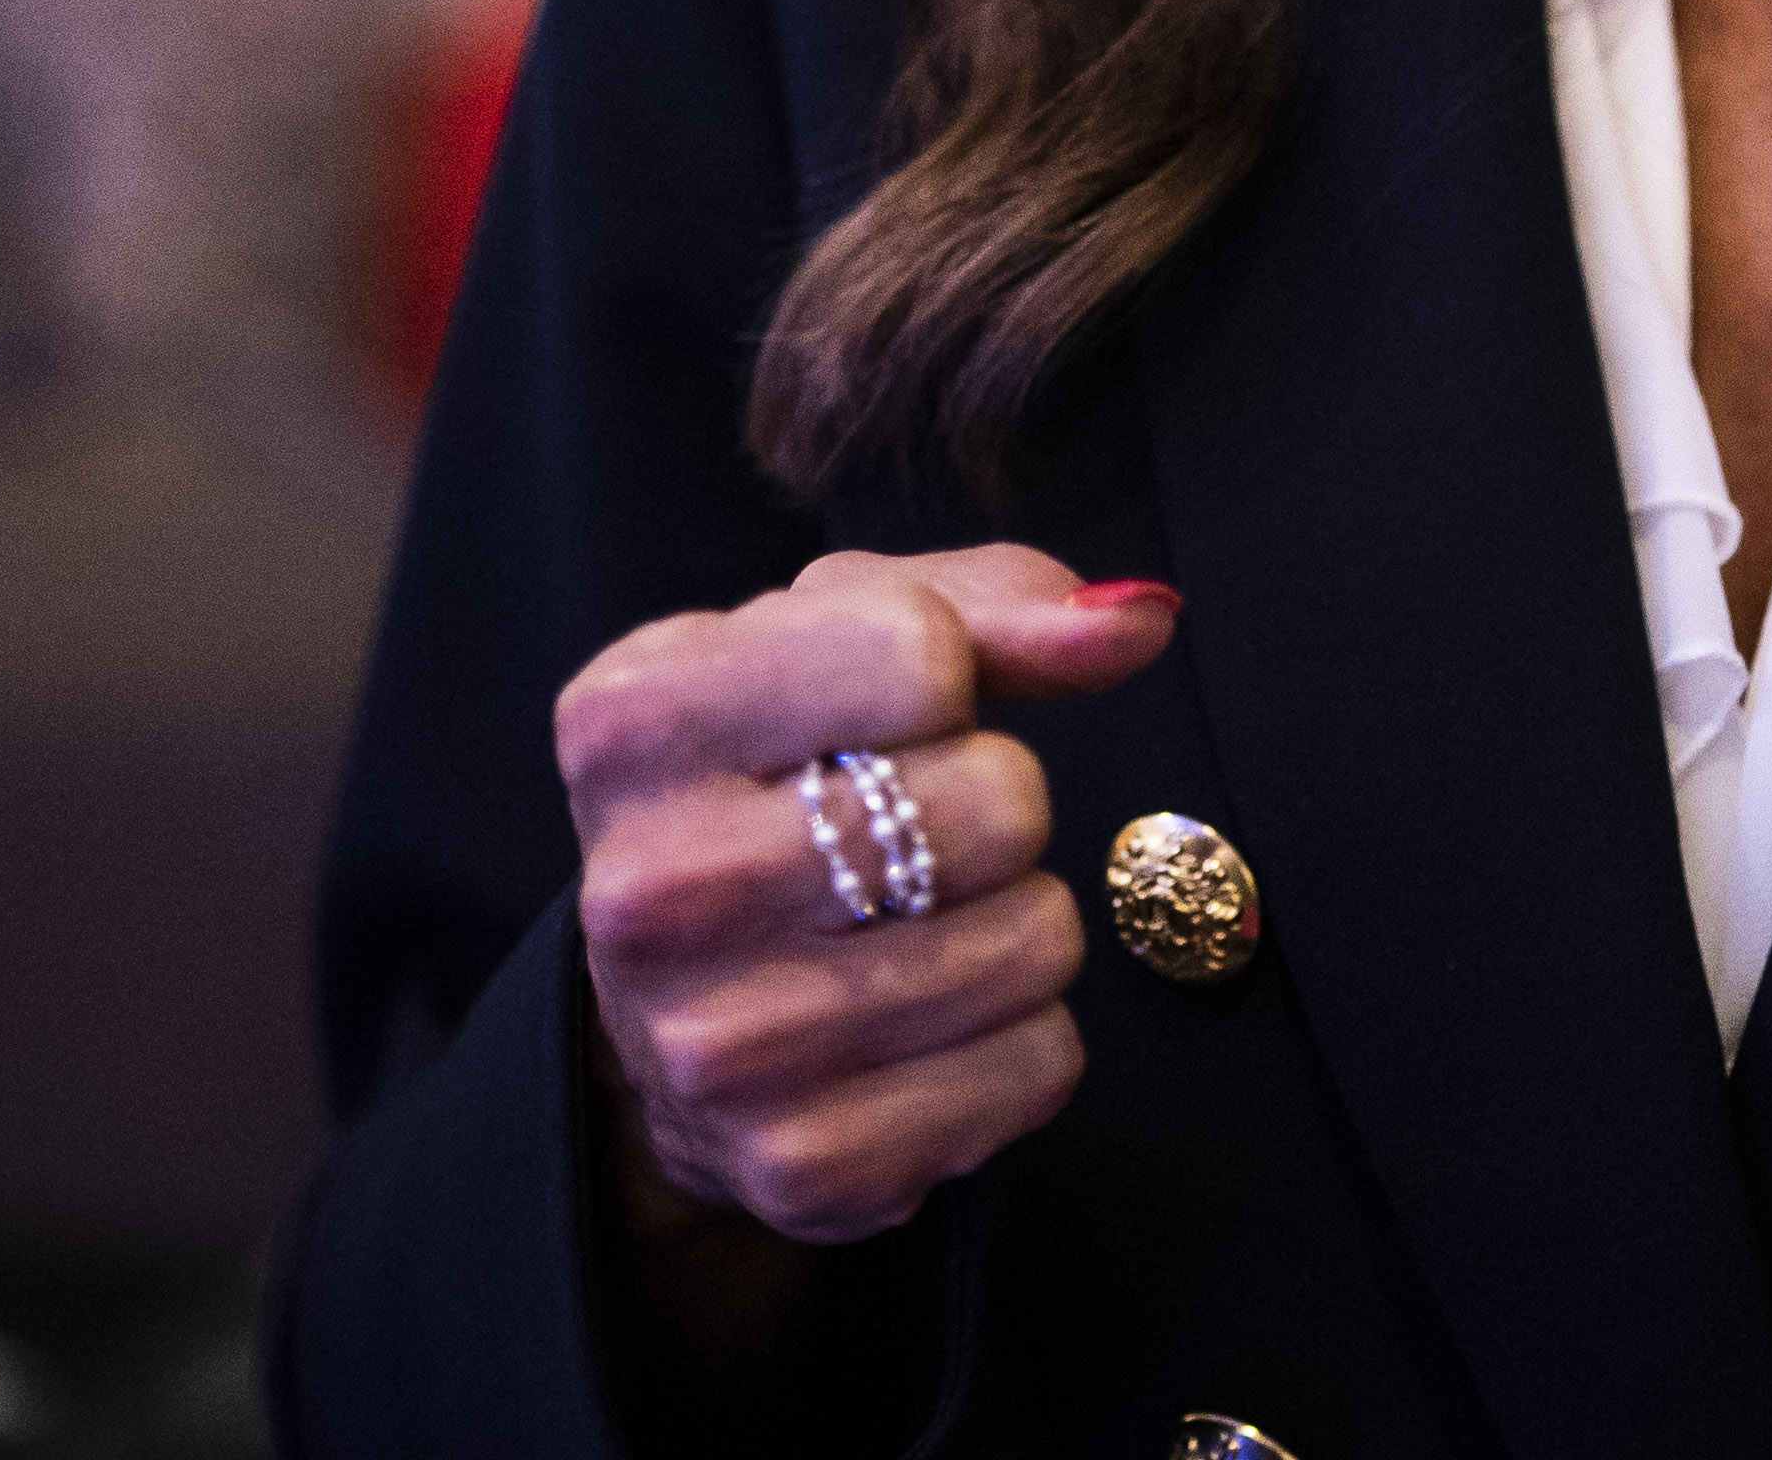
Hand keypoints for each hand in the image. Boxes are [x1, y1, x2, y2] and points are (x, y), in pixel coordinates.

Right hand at [552, 544, 1182, 1245]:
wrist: (668, 1011)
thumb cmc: (775, 779)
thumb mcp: (838, 643)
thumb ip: (993, 606)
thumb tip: (1137, 623)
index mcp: (634, 721)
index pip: (918, 651)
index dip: (950, 678)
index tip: (896, 718)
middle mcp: (649, 891)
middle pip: (996, 803)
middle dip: (1000, 805)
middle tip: (924, 835)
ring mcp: (718, 1048)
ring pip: (1036, 940)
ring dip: (1021, 921)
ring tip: (927, 925)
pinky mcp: (803, 1165)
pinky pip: (1039, 1066)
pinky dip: (1025, 1036)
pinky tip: (935, 1024)